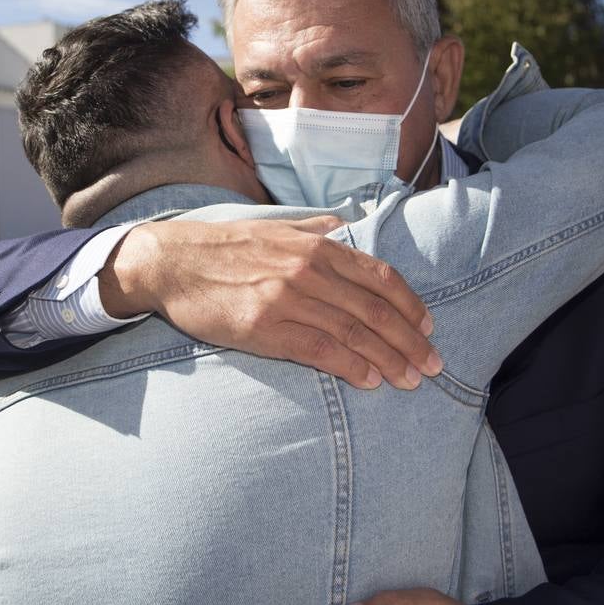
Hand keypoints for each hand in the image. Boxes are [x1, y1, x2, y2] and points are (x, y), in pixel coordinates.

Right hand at [99, 217, 441, 390]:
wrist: (171, 263)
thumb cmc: (225, 248)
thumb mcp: (274, 228)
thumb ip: (313, 229)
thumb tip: (342, 224)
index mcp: (316, 246)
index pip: (380, 277)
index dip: (411, 305)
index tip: (429, 328)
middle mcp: (308, 270)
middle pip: (375, 310)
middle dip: (410, 341)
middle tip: (432, 366)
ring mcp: (288, 299)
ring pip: (354, 333)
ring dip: (389, 360)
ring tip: (410, 379)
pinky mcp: (265, 328)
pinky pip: (320, 350)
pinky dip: (351, 367)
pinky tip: (370, 381)